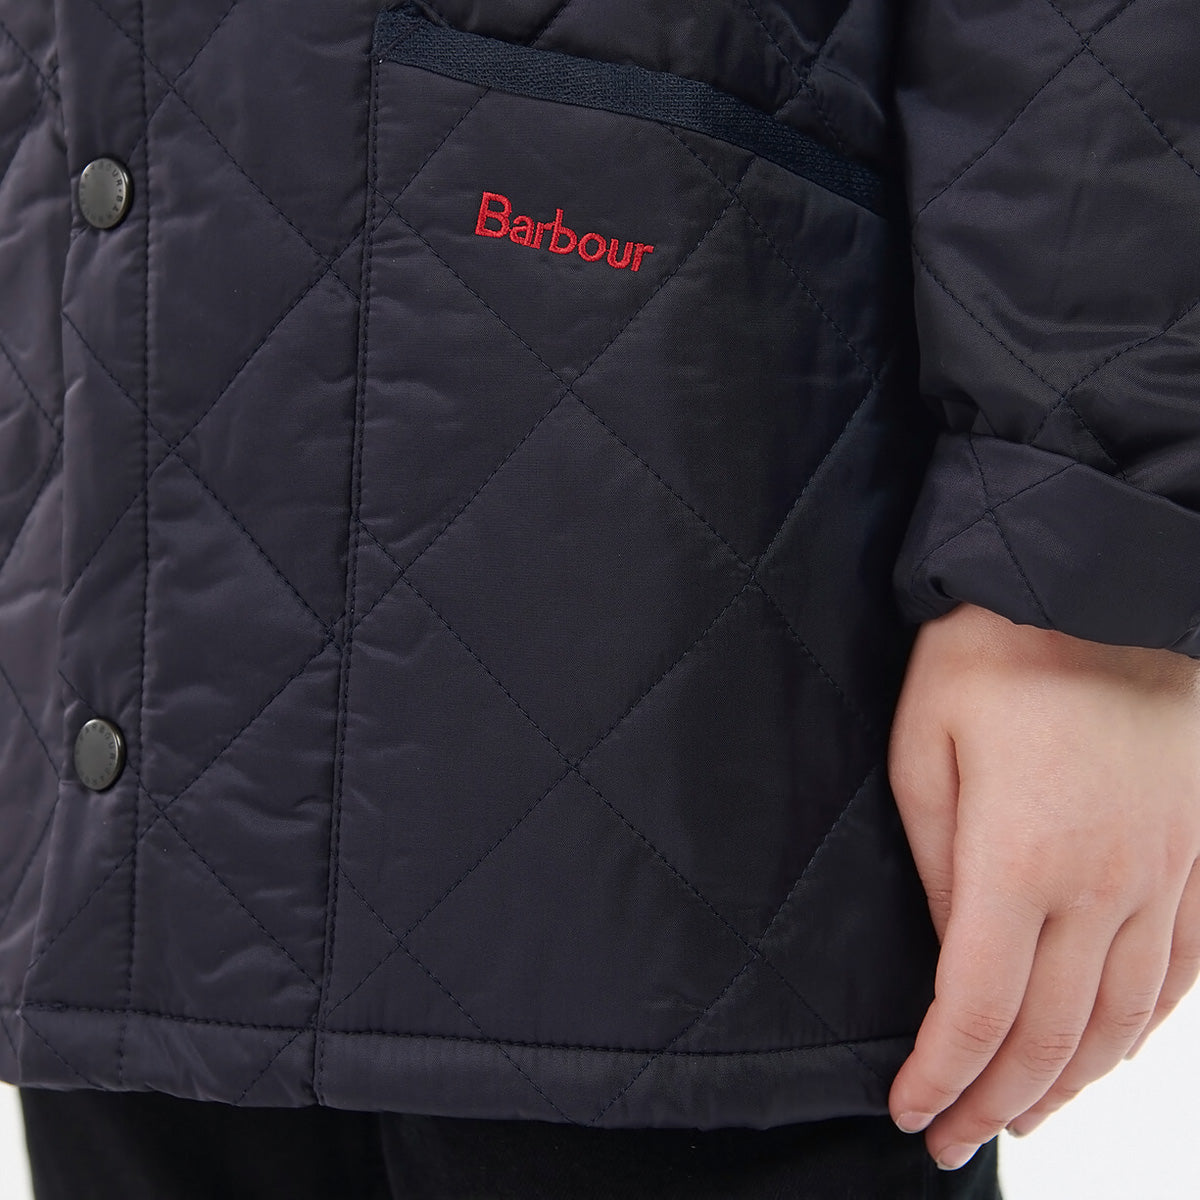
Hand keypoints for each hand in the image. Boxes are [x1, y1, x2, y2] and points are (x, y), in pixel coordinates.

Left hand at [886, 601, 1199, 1170]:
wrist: (1095, 580)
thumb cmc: (991, 652)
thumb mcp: (924, 746)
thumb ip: (936, 859)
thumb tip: (949, 941)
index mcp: (1022, 859)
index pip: (976, 1007)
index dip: (940, 1074)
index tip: (909, 1110)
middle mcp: (1106, 884)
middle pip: (1050, 1032)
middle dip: (995, 1099)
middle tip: (953, 1137)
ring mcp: (1166, 873)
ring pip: (1123, 1019)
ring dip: (1070, 1084)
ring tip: (1024, 1119)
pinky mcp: (1198, 851)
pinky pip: (1183, 970)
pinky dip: (1145, 1031)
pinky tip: (1115, 1053)